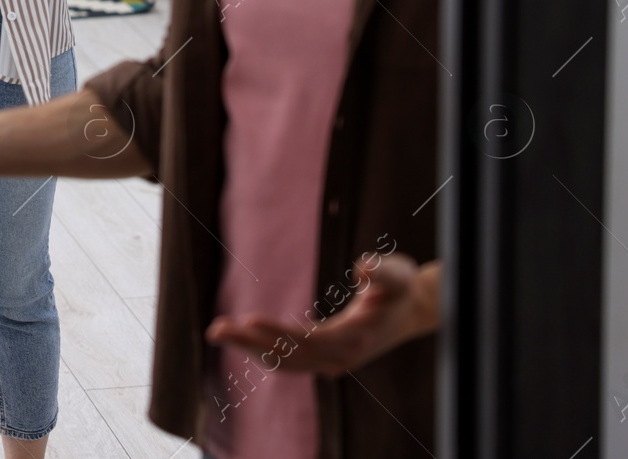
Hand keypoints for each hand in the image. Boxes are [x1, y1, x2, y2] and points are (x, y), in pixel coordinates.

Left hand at [205, 254, 440, 377]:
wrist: (412, 311)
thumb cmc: (401, 288)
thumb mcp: (399, 274)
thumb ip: (383, 270)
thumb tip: (364, 265)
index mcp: (354, 338)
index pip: (308, 341)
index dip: (277, 333)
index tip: (248, 321)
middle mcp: (340, 357)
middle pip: (288, 356)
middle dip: (250, 342)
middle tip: (215, 328)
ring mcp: (332, 362)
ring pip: (285, 362)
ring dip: (250, 349)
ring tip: (217, 331)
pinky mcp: (325, 359)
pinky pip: (289, 361)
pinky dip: (263, 351)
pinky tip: (241, 338)